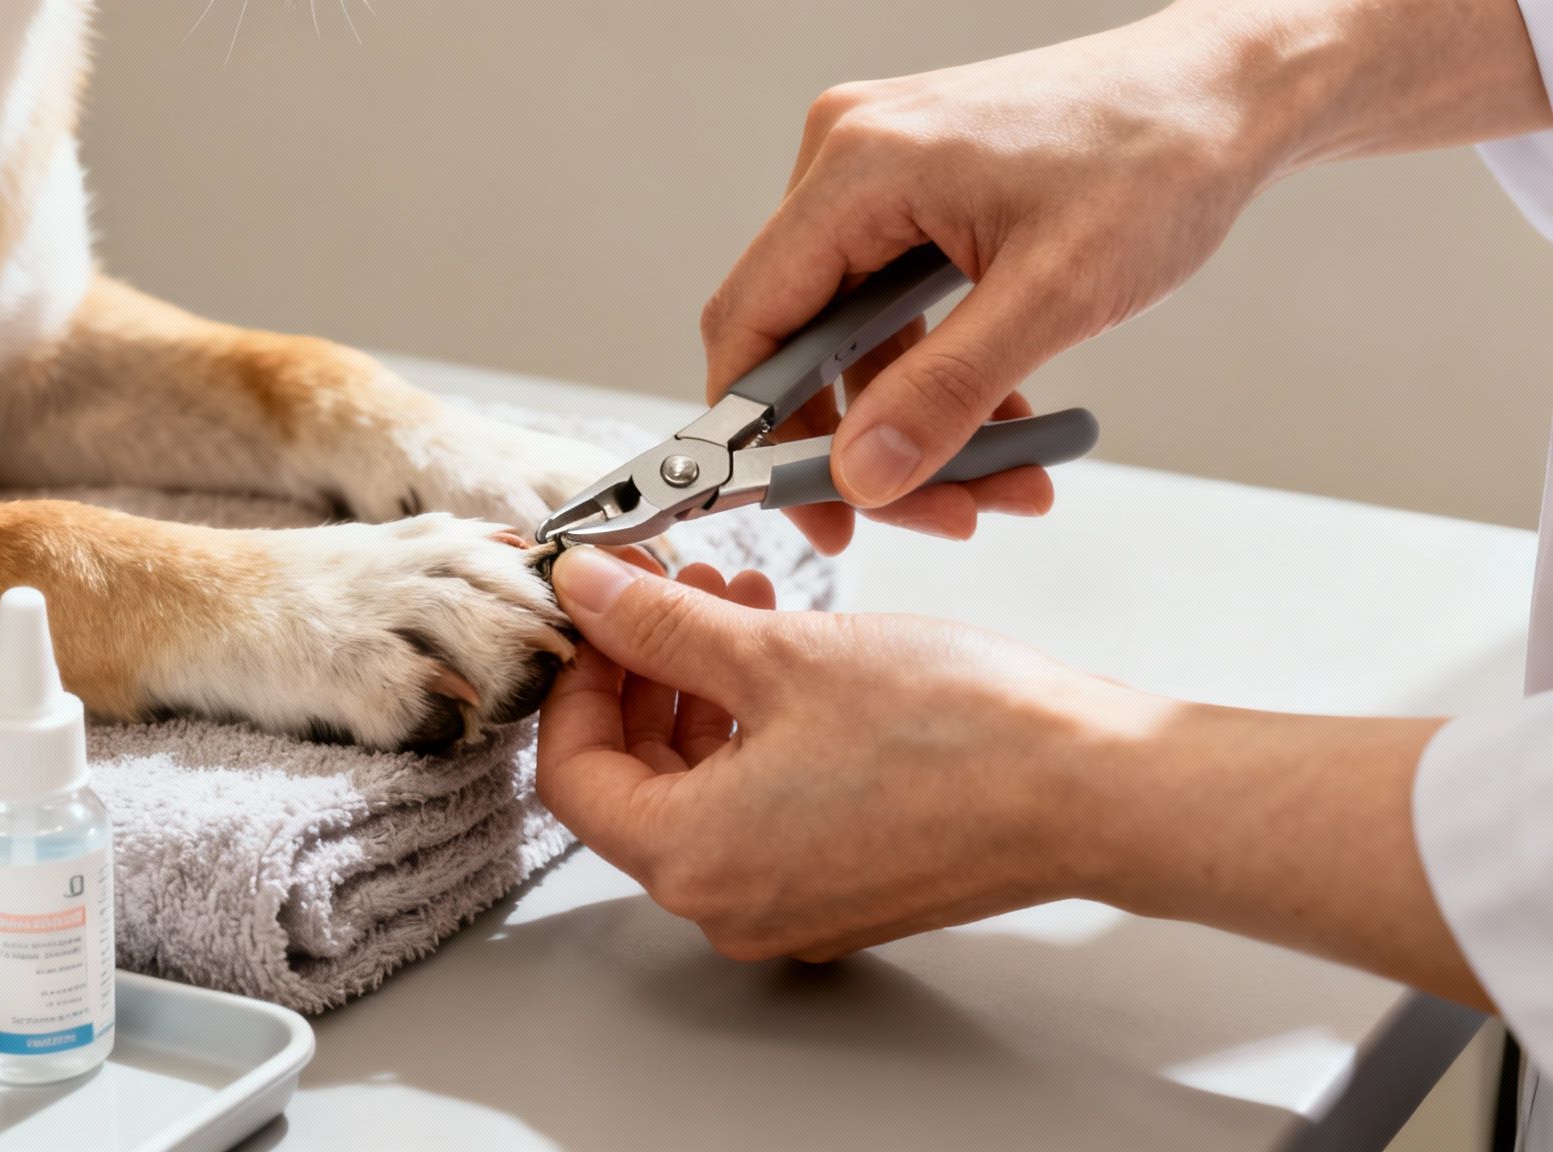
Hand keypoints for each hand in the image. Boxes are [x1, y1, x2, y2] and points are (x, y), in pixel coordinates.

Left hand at [535, 546, 1104, 958]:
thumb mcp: (778, 652)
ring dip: (704, 694)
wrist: (1093, 789)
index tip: (598, 614)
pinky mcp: (845, 889)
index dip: (574, 683)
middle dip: (644, 676)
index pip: (570, 776)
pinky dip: (758, 736)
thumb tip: (584, 590)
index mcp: (695, 862)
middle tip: (672, 589)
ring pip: (702, 792)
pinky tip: (791, 659)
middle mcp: (732, 906)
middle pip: (635, 785)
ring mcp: (791, 906)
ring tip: (742, 600)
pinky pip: (763, 813)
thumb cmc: (954, 731)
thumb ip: (659, 624)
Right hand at [700, 0, 1552, 551]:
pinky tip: (1009, 426)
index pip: (752, 320)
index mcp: (858, 167)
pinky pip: (896, 319)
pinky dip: (942, 381)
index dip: (760, 432)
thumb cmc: (1160, 158)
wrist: (1228, 93)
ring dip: (919, 426)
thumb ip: (947, 392)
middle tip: (934, 515)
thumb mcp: (1057, 294)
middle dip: (867, 445)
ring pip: (856, 345)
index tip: (812, 511)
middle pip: (802, 344)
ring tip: (1005, 484)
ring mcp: (877, 180)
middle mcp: (847, 162)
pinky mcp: (913, 201)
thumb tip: (862, 477)